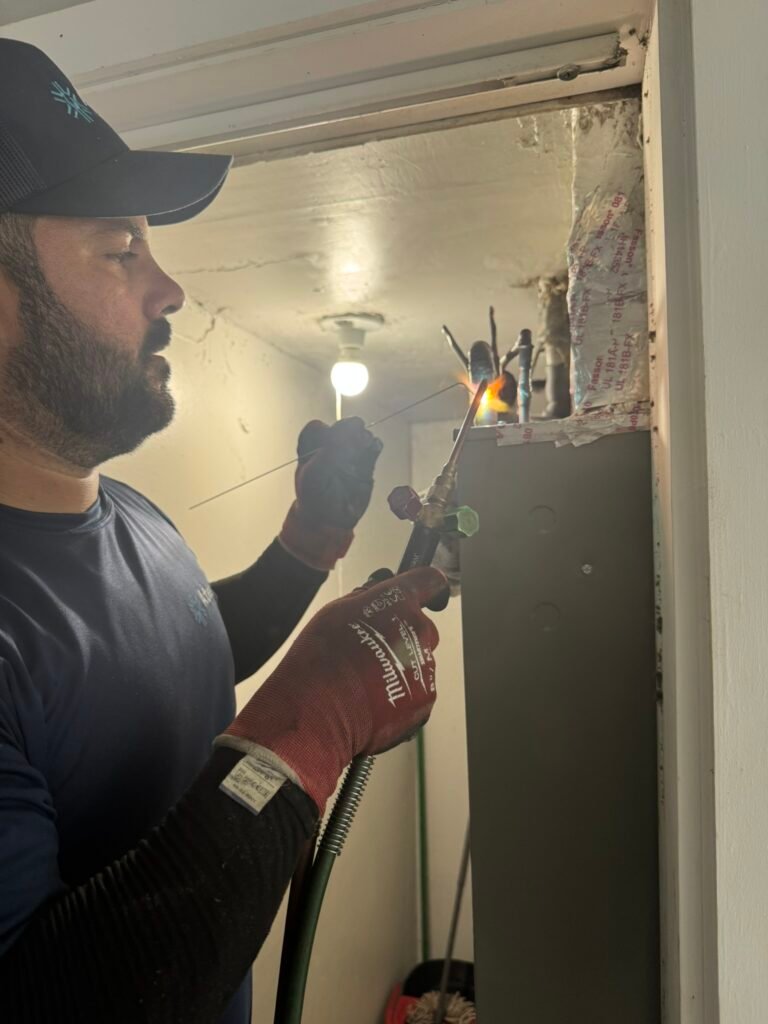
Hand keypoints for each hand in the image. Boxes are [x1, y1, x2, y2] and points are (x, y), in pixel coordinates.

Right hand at [218, 566, 444, 812]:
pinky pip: (417, 692)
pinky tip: (374, 702)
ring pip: (417, 661)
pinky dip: (400, 696)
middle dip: (402, 636)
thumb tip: (375, 595)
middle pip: (421, 627)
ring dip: (399, 668)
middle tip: (371, 653)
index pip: (430, 580)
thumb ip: (365, 600)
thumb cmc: (321, 659)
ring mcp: (425, 666)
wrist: (321, 711)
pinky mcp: (426, 699)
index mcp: (399, 602)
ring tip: (366, 684)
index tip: (425, 592)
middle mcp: (419, 630)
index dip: (427, 585)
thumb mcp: (335, 611)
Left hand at [279, 418, 382, 570]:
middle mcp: (330, 447)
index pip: (317, 428)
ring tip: (364, 443)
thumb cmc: (315, 498)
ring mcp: (349, 454)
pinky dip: (374, 446)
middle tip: (355, 436)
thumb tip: (348, 430)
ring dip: (363, 437)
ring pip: (359, 436)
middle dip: (349, 430)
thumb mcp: (315, 474)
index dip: (326, 432)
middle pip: (343, 428)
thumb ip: (330, 450)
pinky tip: (373, 447)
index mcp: (310, 448)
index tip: (331, 439)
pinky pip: (372, 448)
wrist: (329, 521)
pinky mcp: (364, 463)